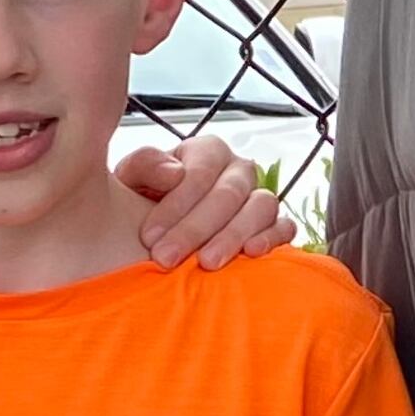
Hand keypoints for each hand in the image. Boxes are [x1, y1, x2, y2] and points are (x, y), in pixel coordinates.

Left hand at [116, 132, 297, 267]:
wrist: (150, 238)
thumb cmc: (141, 205)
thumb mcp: (130, 180)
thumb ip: (144, 165)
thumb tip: (175, 173)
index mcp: (206, 152)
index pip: (200, 172)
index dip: (175, 205)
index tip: (148, 236)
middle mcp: (238, 170)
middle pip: (229, 193)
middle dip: (195, 228)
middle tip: (166, 259)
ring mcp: (259, 197)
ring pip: (261, 206)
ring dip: (233, 236)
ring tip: (207, 263)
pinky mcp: (274, 225)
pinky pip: (284, 226)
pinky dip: (272, 238)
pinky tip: (251, 253)